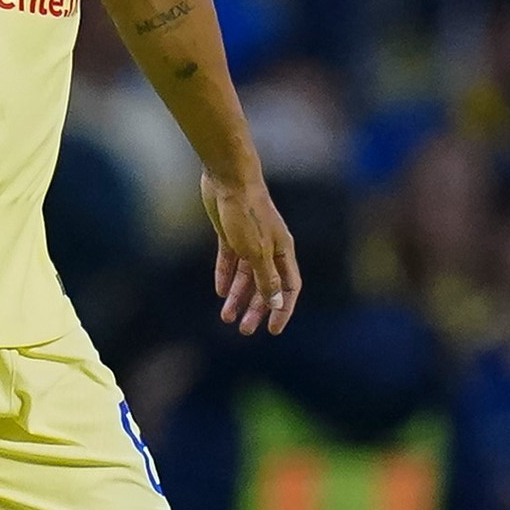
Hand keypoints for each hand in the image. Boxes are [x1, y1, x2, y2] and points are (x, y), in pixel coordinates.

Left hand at [203, 171, 299, 334]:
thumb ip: (267, 278)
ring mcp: (249, 241)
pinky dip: (225, 276)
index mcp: (283, 251)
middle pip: (266, 285)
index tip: (272, 330)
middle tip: (244, 330)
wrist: (228, 179)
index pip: (289, 288)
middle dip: (256, 309)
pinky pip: (229, 261)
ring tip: (226, 317)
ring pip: (245, 276)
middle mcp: (269, 248)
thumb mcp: (257, 252)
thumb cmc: (247, 214)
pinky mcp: (230, 234)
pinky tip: (219, 292)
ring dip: (237, 297)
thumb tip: (278, 303)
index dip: (282, 310)